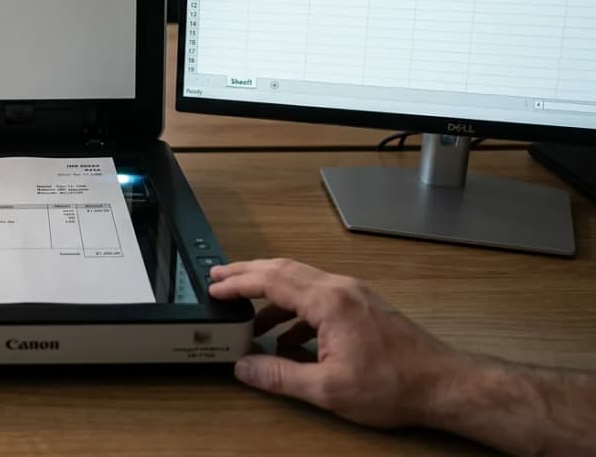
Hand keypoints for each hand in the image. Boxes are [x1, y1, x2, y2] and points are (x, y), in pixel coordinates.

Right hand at [208, 258, 460, 427]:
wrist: (443, 384)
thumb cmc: (394, 385)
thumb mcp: (328, 388)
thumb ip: (280, 375)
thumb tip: (244, 368)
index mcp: (328, 302)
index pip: (270, 281)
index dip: (238, 283)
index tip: (214, 287)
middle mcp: (340, 288)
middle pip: (282, 269)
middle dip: (247, 273)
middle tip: (218, 277)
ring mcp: (353, 293)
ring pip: (300, 279)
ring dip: (269, 290)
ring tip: (246, 308)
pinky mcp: (362, 304)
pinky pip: (317, 293)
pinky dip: (293, 305)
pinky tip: (286, 333)